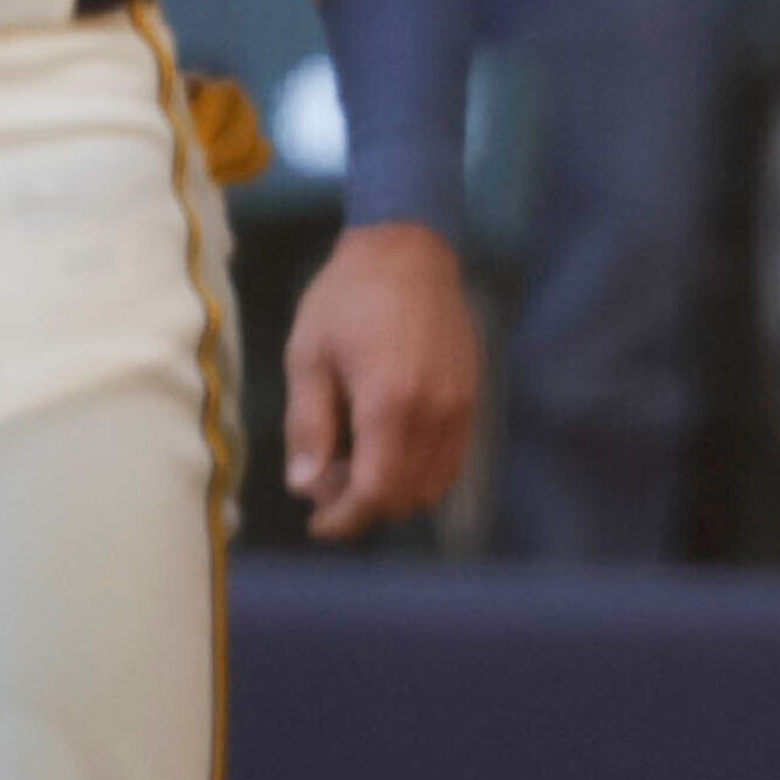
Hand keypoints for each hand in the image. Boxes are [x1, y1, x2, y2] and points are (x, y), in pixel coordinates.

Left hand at [282, 220, 479, 541]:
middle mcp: (437, 416)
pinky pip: (452, 462)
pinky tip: (383, 452)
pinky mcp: (474, 402)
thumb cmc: (345, 299)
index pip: (375, 490)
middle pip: (406, 496)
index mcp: (391, 404)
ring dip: (392, 493)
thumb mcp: (308, 356)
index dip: (345, 518)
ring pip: (434, 485)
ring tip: (348, 468)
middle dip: (363, 506)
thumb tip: (305, 487)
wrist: (407, 252)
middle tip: (323, 486)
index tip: (318, 526)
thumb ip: (308, 426)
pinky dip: (419, 474)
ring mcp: (463, 411)